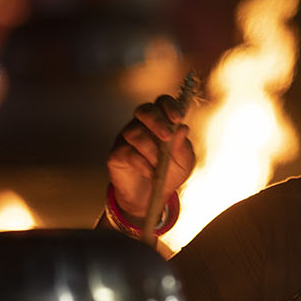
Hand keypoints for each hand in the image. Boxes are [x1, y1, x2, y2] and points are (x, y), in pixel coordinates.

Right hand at [106, 94, 195, 226]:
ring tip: (159, 166)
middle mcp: (142, 125)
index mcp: (161, 122)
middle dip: (156, 121)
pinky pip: (127, 152)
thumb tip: (182, 128)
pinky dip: (142, 163)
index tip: (177, 118)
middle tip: (167, 137)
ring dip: (151, 150)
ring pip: (135, 133)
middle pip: (144, 110)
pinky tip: (150, 173)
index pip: (162, 103)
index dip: (169, 106)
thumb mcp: (184, 163)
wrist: (152, 197)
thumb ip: (183, 147)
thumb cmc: (169, 174)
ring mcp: (127, 138)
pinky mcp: (117, 154)